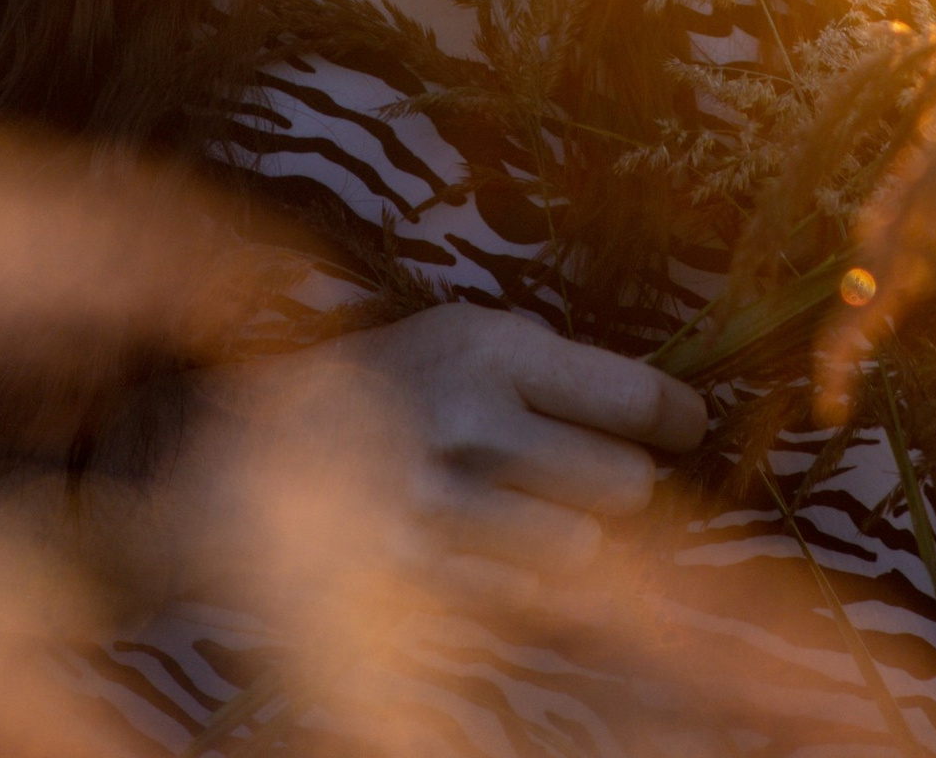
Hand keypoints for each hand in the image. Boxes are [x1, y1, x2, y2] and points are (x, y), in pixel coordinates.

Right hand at [299, 305, 706, 578]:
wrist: (249, 454)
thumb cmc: (386, 386)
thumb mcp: (460, 339)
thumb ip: (553, 372)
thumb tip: (668, 417)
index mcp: (487, 347)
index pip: (633, 397)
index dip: (680, 418)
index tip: (687, 426)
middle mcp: (470, 422)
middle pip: (625, 481)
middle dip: (616, 481)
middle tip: (579, 471)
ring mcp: (442, 508)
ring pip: (581, 548)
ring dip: (568, 537)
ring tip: (523, 511)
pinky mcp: (420, 578)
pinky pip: (524, 596)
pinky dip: (519, 579)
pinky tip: (480, 546)